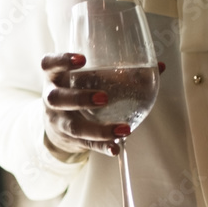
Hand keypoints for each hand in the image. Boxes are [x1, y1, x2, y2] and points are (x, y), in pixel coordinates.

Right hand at [41, 53, 163, 158]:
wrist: (57, 123)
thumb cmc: (77, 90)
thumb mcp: (87, 78)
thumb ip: (118, 71)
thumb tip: (158, 66)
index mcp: (56, 77)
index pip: (49, 65)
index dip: (61, 60)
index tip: (82, 59)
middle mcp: (52, 98)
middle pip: (58, 98)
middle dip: (80, 98)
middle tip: (104, 98)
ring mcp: (58, 121)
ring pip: (73, 126)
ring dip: (97, 129)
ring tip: (123, 129)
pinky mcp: (70, 139)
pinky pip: (85, 144)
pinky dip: (102, 146)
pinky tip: (116, 148)